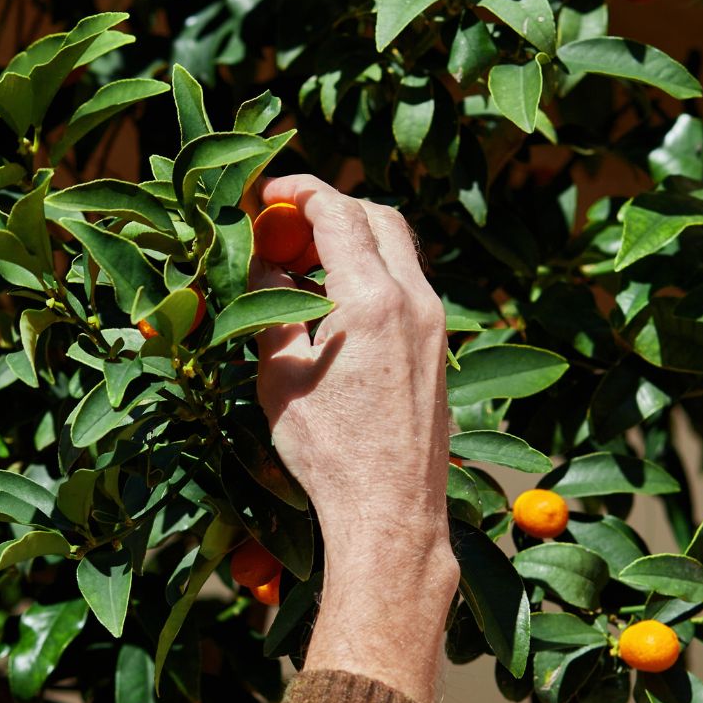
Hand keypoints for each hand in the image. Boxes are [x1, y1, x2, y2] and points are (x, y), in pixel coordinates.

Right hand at [251, 175, 457, 702]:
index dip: (300, 191)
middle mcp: (415, 301)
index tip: (269, 193)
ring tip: (306, 270)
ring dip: (355, 245)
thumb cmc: (329, 451)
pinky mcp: (440, 353)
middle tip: (287, 227)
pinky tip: (336, 311)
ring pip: (399, 254)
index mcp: (372, 298)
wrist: (391, 511)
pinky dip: (374, 279)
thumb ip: (269, 309)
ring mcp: (435, 327)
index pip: (339, 212)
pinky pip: (409, 291)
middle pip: (379, 219)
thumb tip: (262, 266)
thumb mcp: (280, 374)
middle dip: (333, 209)